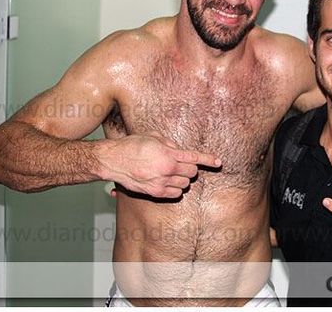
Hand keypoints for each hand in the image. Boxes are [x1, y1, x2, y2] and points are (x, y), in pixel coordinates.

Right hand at [97, 131, 220, 197]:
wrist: (114, 160)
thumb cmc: (132, 146)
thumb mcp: (153, 137)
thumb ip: (170, 144)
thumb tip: (179, 151)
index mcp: (168, 154)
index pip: (194, 157)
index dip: (208, 160)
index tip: (218, 162)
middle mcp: (167, 169)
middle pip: (192, 173)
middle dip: (190, 168)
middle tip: (181, 165)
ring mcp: (161, 183)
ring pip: (185, 185)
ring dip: (182, 179)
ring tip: (170, 173)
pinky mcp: (155, 193)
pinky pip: (176, 194)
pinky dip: (175, 189)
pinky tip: (167, 182)